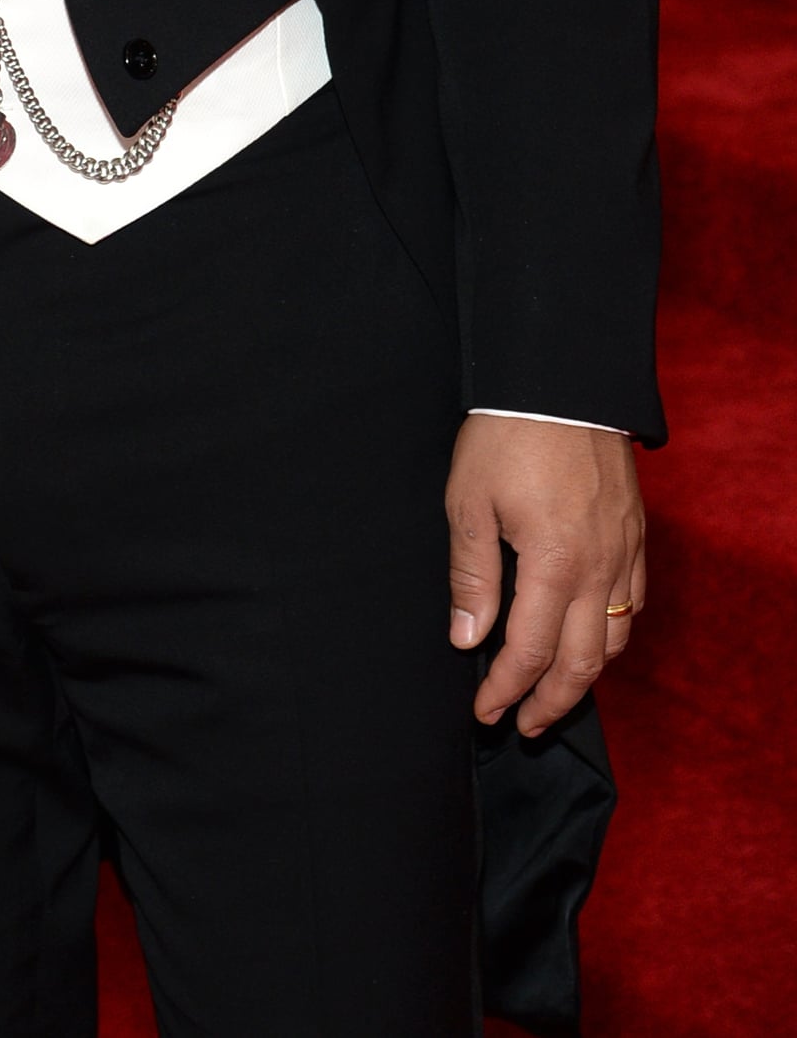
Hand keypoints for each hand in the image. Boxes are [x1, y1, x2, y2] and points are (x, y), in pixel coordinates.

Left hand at [447, 414, 645, 736]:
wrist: (561, 379)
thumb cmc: (506, 436)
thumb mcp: (469, 502)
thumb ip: (472, 576)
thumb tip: (467, 639)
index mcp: (553, 565)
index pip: (529, 652)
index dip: (504, 689)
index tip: (483, 710)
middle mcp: (598, 569)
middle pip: (582, 663)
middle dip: (550, 703)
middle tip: (522, 724)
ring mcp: (624, 552)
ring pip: (616, 639)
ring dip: (585, 676)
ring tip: (554, 693)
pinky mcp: (636, 534)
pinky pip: (635, 602)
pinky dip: (614, 633)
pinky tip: (593, 638)